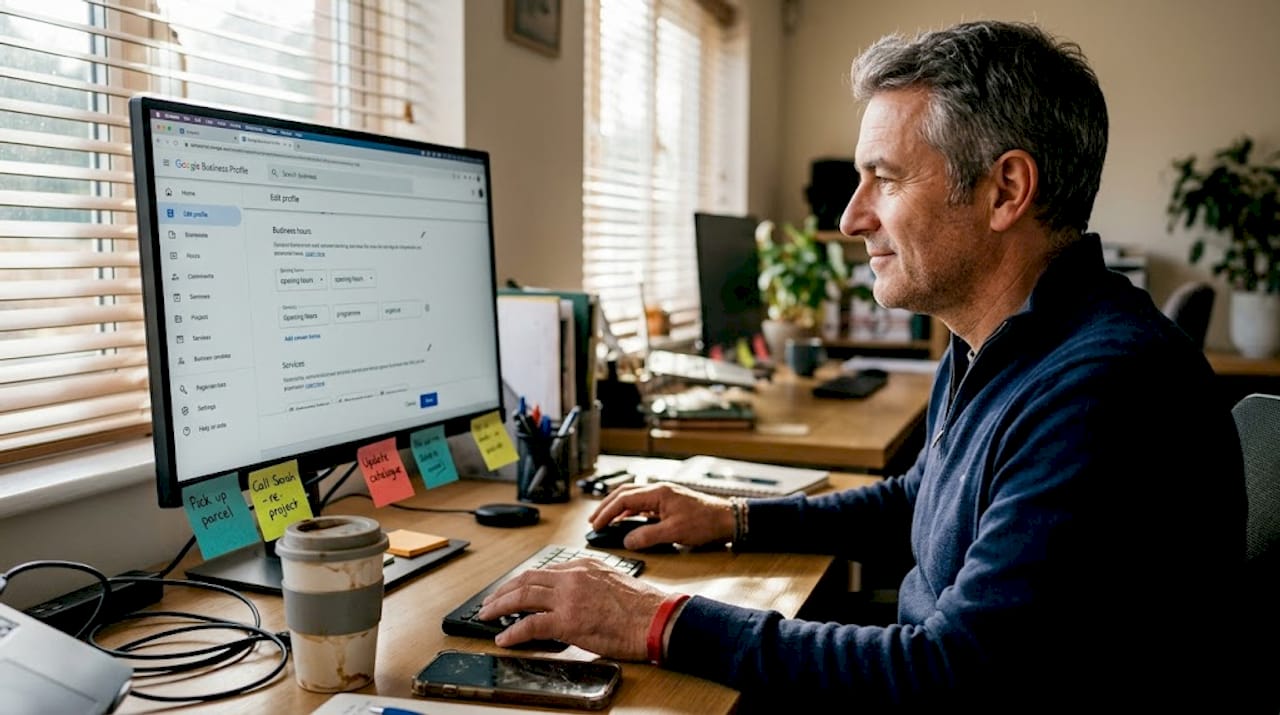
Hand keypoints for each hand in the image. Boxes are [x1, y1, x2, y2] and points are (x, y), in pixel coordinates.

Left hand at [476, 558, 668, 658]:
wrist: (656, 618)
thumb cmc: (642, 605)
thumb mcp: (612, 580)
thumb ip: (589, 582)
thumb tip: (575, 596)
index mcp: (583, 566)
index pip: (543, 571)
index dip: (523, 582)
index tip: (513, 590)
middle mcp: (572, 577)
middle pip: (526, 579)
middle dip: (503, 591)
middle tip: (490, 601)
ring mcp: (568, 598)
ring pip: (522, 597)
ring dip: (499, 606)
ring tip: (486, 616)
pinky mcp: (568, 621)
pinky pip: (530, 625)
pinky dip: (512, 632)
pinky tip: (504, 639)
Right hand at [589, 482, 734, 549]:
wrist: (727, 519)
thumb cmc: (705, 523)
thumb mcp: (674, 532)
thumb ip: (648, 536)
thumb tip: (627, 541)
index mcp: (658, 493)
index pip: (624, 499)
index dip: (607, 512)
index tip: (596, 525)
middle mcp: (659, 490)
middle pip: (625, 494)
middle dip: (607, 507)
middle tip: (594, 521)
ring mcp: (664, 496)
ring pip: (633, 497)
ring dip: (618, 508)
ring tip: (605, 521)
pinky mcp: (669, 503)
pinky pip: (643, 504)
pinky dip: (630, 512)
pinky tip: (627, 521)